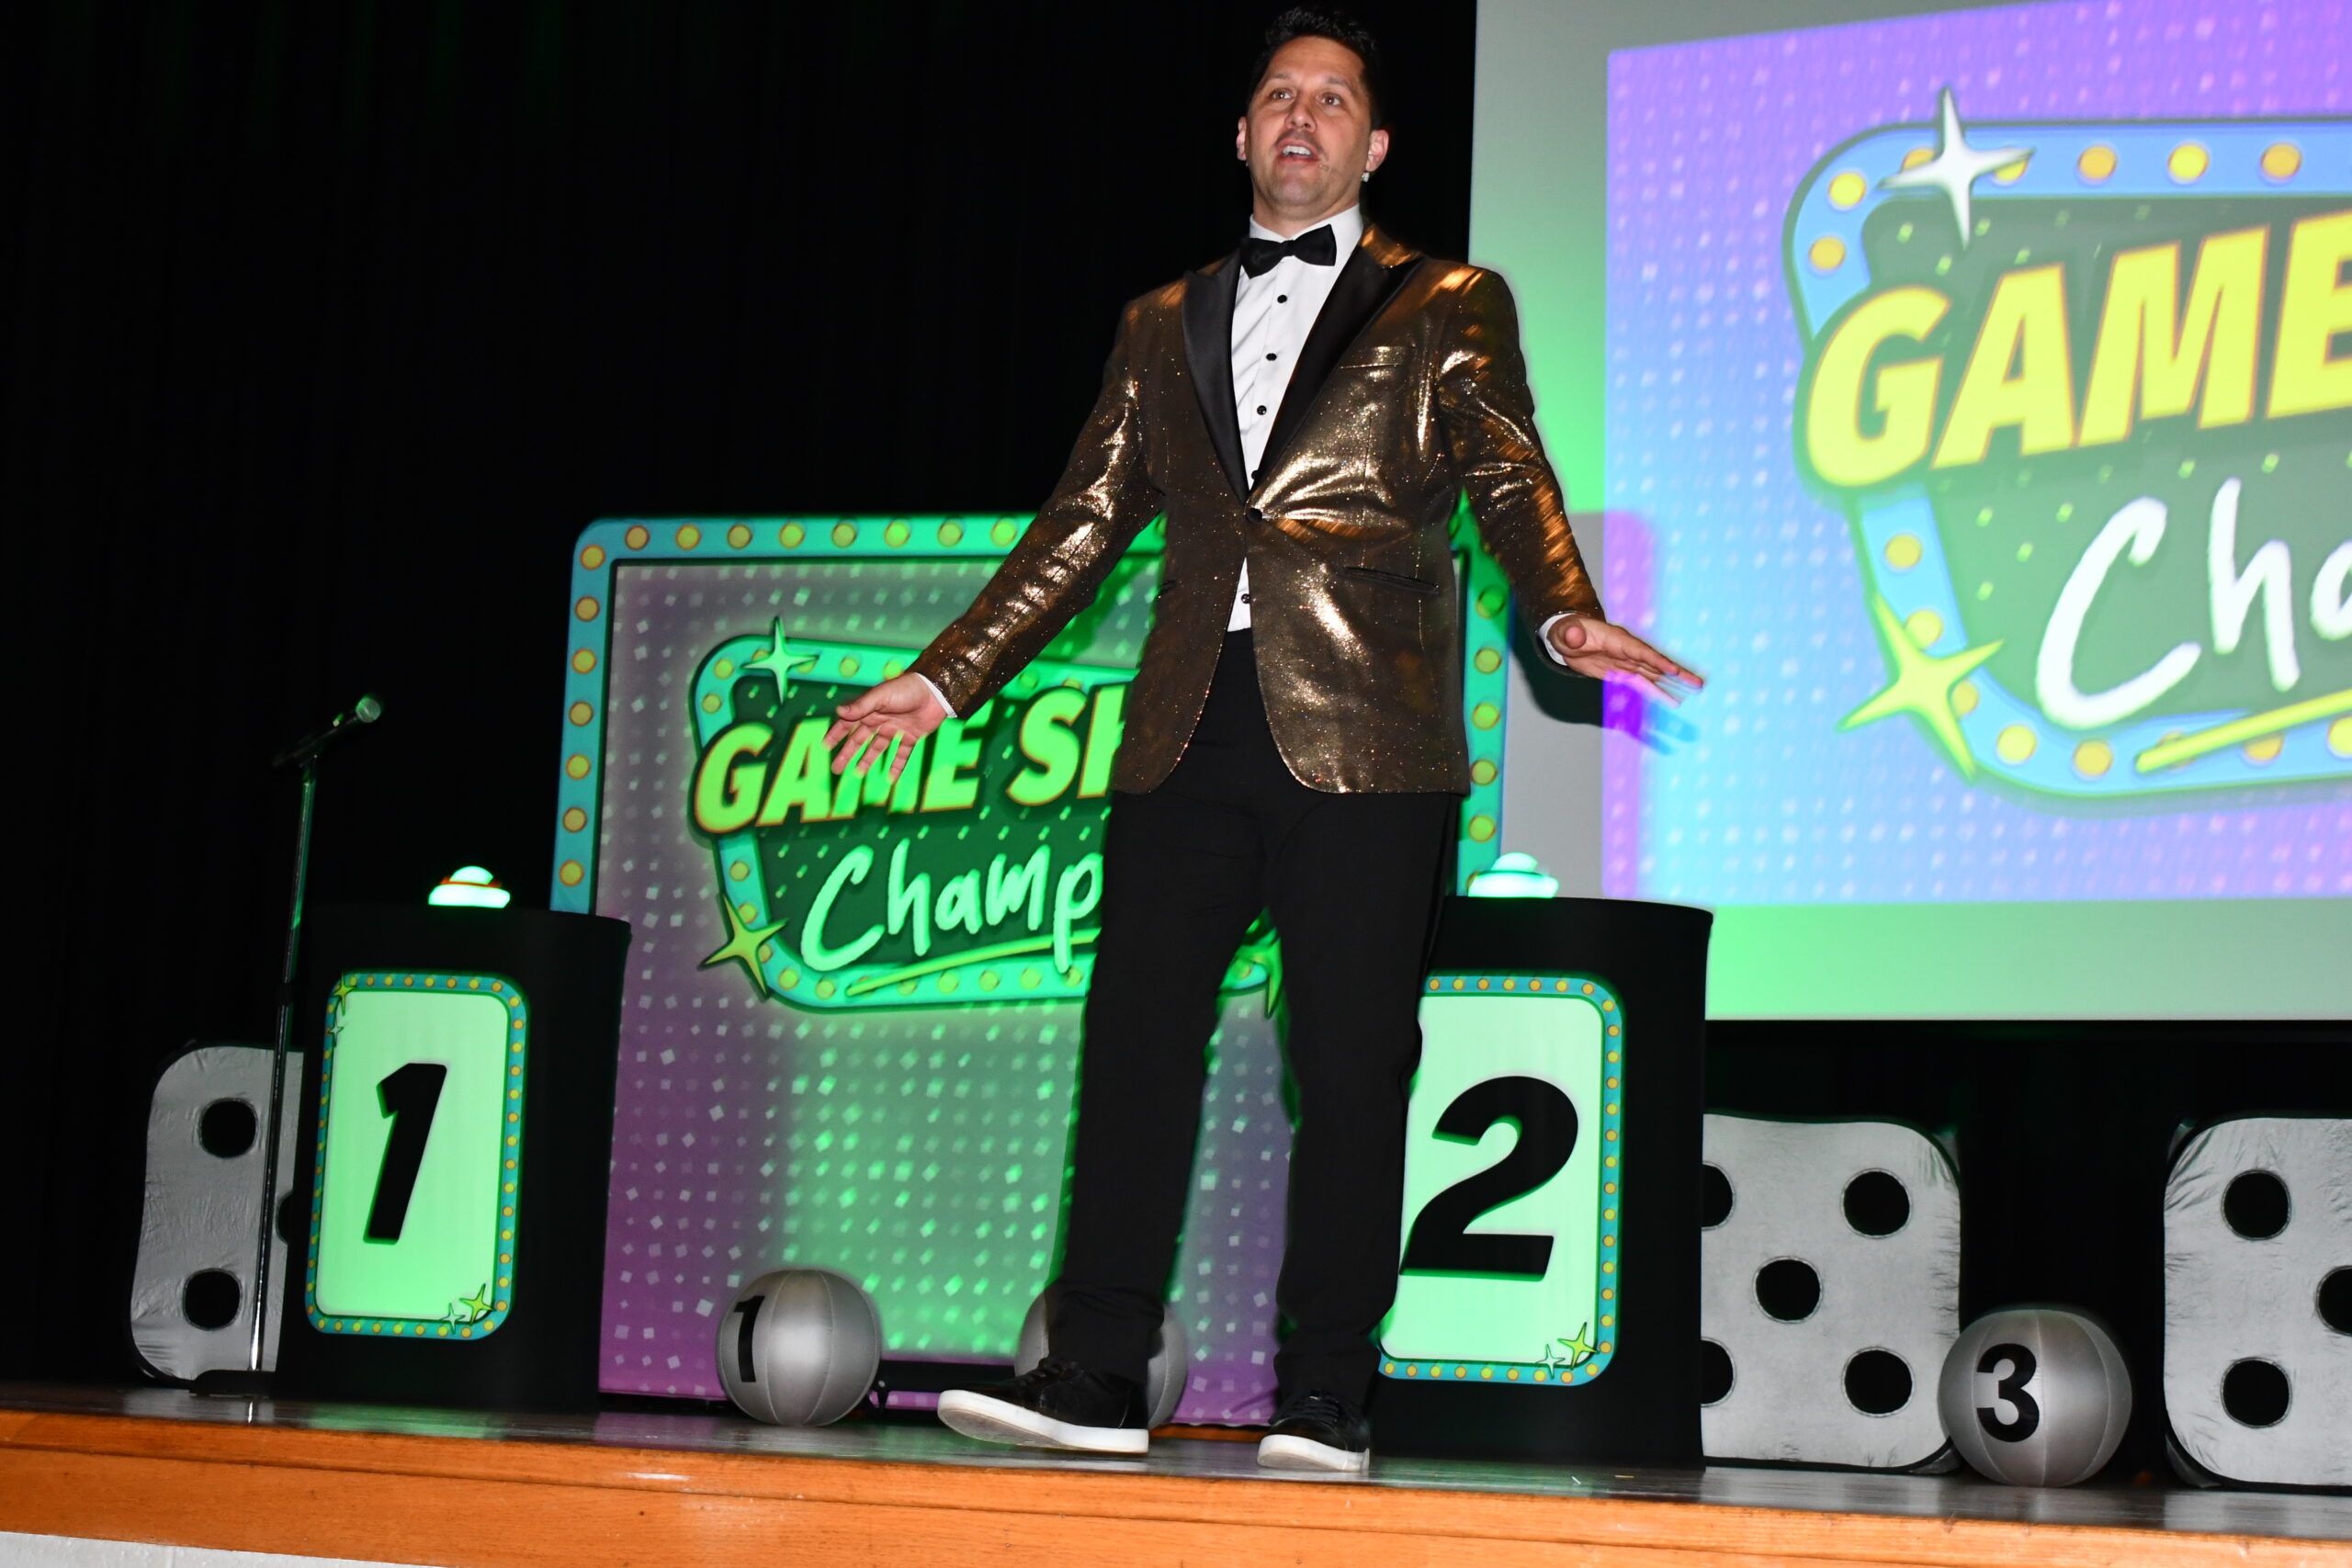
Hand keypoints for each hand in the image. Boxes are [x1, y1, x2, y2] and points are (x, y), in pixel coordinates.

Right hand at [824, 673, 949, 781]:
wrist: (936, 691)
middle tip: (836, 769)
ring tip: (858, 774)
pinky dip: (897, 766)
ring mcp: (895, 729)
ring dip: (867, 761)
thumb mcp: (881, 696)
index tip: (824, 747)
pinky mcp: (911, 736)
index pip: (848, 724)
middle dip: (847, 754)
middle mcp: (880, 720)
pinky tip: (890, 779)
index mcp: (870, 709)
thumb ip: (861, 706)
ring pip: (877, 749)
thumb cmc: (907, 688)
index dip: (836, 735)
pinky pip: (902, 754)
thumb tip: (838, 711)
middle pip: (860, 740)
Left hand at [1547, 615, 1704, 705]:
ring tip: (1696, 689)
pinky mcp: (1623, 672)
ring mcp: (1628, 662)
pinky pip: (1643, 683)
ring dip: (1674, 683)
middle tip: (1698, 683)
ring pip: (1655, 674)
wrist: (1565, 639)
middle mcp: (1627, 650)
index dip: (1657, 661)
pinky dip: (1658, 692)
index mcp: (1616, 639)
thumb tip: (1573, 637)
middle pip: (1656, 663)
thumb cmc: (1566, 632)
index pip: (1640, 652)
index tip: (1673, 671)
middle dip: (1677, 672)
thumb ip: (1570, 635)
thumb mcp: (1564, 632)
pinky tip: (1672, 701)